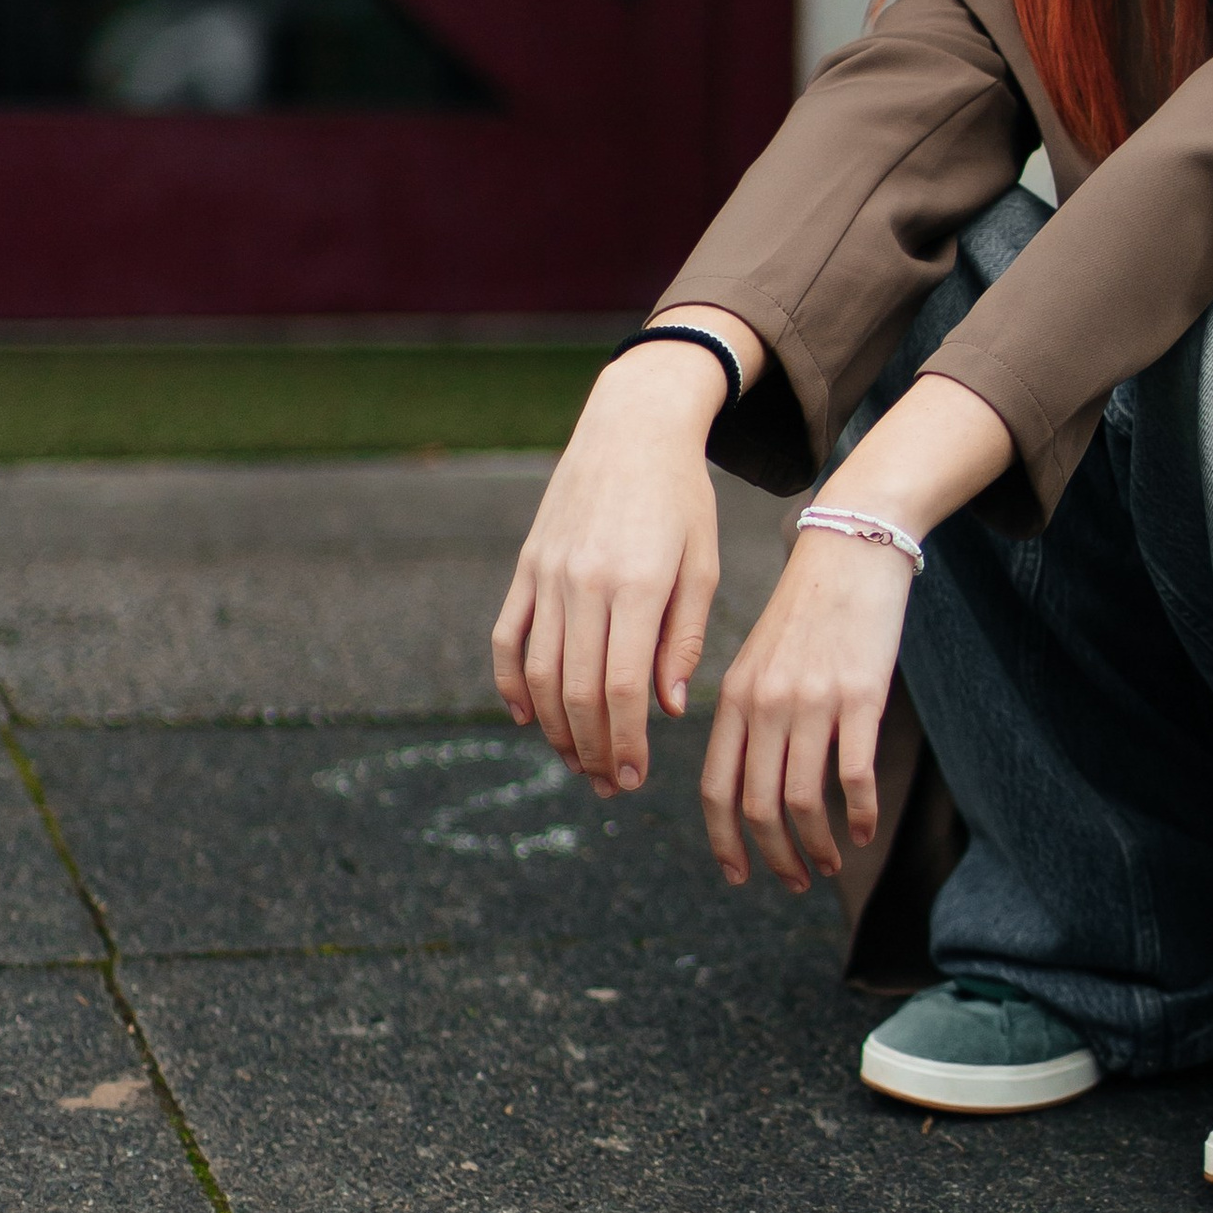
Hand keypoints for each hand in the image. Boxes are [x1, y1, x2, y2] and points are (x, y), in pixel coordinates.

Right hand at [493, 325, 757, 793]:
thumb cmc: (682, 499)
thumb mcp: (704, 566)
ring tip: (580, 762)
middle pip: (577, 692)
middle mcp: (586, 583)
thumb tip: (668, 710)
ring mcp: (548, 575)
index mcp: (639, 585)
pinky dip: (512, 684)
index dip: (625, 743)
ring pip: (540, 674)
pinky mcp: (526, 567)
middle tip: (611, 784)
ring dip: (556, 728)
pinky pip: (507, 638)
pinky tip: (528, 719)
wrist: (631, 428)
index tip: (636, 779)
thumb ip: (684, 639)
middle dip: (592, 749)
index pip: (622, 689)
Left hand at [700, 528, 915, 888]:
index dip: (725, 840)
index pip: (716, 788)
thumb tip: (746, 780)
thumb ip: (747, 714)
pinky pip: (855, 776)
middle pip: (759, 805)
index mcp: (734, 699)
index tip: (739, 875)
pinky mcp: (860, 697)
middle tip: (796, 881)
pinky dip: (861, 814)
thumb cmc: (807, 609)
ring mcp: (812, 702)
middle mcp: (765, 705)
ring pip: (805, 801)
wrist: (850, 550)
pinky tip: (867, 829)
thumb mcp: (758, 658)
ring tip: (833, 863)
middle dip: (774, 857)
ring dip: (818, 846)